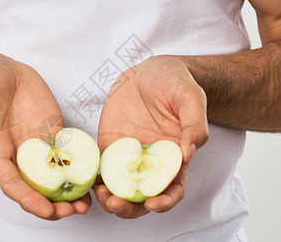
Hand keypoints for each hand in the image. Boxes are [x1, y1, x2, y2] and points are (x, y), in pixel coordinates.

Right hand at [0, 51, 90, 219]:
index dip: (27, 197)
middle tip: (75, 211)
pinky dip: (79, 166)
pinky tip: (93, 176)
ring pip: (54, 174)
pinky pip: (67, 152)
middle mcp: (15, 151)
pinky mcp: (51, 130)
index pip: (10, 181)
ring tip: (88, 204)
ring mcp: (35, 142)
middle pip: (35, 186)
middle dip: (53, 202)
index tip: (46, 210)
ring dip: (70, 190)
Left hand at [94, 55, 208, 218]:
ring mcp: (129, 155)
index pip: (173, 189)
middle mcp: (152, 162)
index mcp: (175, 157)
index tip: (152, 205)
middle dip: (129, 207)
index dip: (166, 201)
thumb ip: (194, 123)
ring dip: (109, 197)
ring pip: (119, 187)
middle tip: (114, 204)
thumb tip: (189, 153)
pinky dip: (94, 178)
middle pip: (142, 196)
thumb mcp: (191, 97)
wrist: (150, 72)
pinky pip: (101, 166)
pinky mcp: (110, 145)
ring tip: (99, 194)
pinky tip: (86, 180)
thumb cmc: (176, 83)